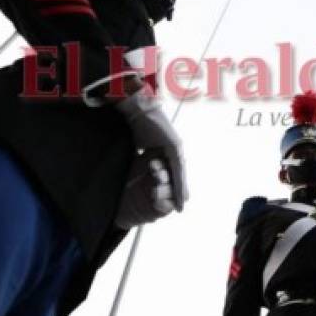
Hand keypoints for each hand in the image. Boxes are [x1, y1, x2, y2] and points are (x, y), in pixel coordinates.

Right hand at [115, 91, 187, 219]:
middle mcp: (173, 147)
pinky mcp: (174, 147)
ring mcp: (175, 147)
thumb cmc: (136, 124)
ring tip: (181, 205)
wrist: (137, 109)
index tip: (169, 199)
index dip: (170, 184)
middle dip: (178, 190)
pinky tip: (181, 197)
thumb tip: (133, 161)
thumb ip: (140, 154)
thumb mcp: (139, 144)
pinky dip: (180, 184)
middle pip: (177, 173)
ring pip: (179, 174)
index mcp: (164, 147)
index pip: (169, 170)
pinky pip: (177, 170)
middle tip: (179, 206)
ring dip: (180, 190)